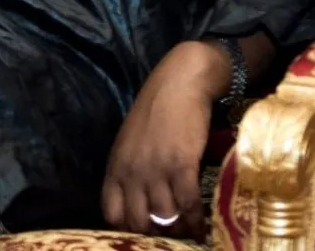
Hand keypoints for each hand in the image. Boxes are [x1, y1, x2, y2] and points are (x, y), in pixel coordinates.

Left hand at [101, 41, 230, 240]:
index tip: (146, 230)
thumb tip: (141, 201)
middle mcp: (132, 171)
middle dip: (156, 232)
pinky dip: (196, 219)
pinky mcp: (181, 164)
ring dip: (178, 228)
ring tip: (188, 228)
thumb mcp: (130, 140)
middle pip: (138, 222)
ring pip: (165, 218)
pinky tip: (202, 224)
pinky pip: (188, 205)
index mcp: (116, 166)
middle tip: (171, 232)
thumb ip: (130, 169)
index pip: (112, 214)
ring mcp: (156, 169)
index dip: (129, 229)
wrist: (180, 81)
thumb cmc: (156, 108)